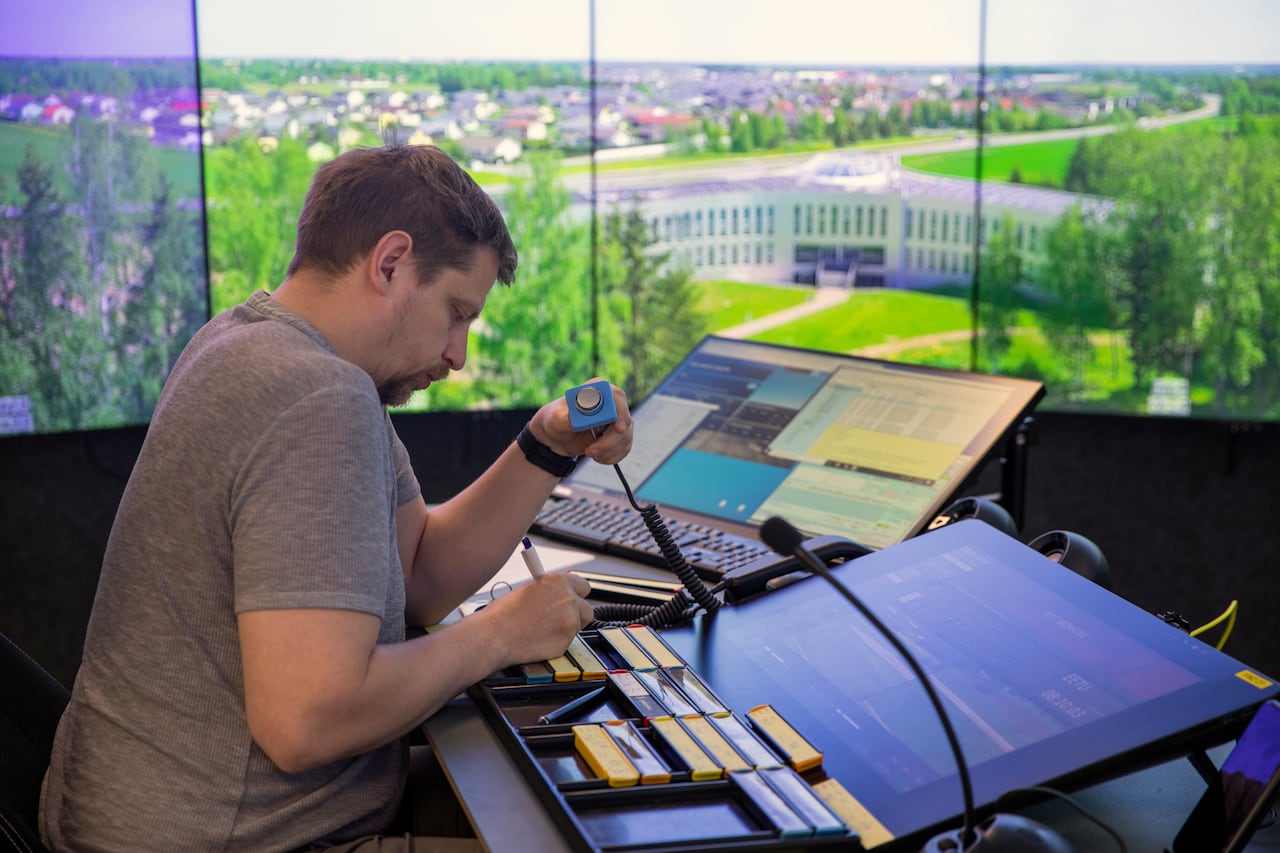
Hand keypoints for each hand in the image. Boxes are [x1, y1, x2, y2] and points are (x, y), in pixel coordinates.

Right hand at [478, 571, 593, 664]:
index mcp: (559, 581)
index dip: (576, 594)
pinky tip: (539, 639)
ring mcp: (570, 622)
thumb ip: (550, 589)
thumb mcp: (529, 589)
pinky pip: (567, 641)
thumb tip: (562, 590)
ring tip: (543, 629)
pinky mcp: (566, 642)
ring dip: (566, 628)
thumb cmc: (504, 612)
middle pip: (587, 608)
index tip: (572, 599)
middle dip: (577, 613)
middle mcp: (569, 599)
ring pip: (578, 626)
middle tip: (561, 618)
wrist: (494, 635)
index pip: (583, 586)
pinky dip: (557, 641)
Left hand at [528, 379, 632, 464]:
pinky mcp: (619, 435)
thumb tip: (577, 418)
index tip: (618, 429)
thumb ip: (568, 418)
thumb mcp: (556, 419)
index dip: (621, 412)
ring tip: (588, 453)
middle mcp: (611, 402)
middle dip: (610, 441)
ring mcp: (617, 419)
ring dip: (608, 451)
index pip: (617, 396)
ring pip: (625, 437)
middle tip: (590, 452)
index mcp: (596, 390)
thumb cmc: (555, 421)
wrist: (557, 437)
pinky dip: (611, 457)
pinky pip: (624, 448)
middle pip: (624, 420)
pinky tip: (597, 457)